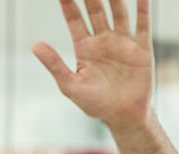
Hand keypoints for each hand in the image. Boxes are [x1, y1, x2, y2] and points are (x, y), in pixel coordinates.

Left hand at [32, 0, 152, 131]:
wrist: (122, 116)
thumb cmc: (94, 103)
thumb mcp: (70, 84)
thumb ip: (54, 64)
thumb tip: (35, 45)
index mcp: (84, 49)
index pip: (75, 20)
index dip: (69, 4)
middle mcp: (104, 41)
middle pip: (96, 11)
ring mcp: (123, 43)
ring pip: (119, 13)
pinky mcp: (141, 50)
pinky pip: (143, 27)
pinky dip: (143, 11)